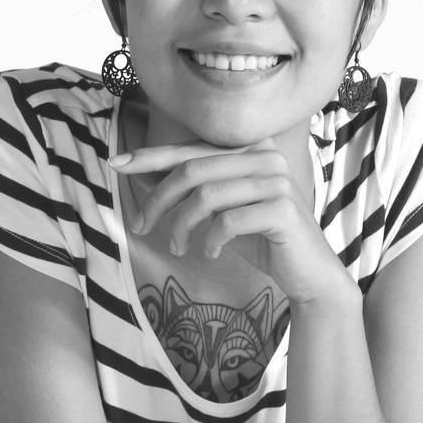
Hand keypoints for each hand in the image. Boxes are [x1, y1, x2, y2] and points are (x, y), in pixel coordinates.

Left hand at [109, 138, 351, 305]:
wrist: (308, 274)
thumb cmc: (259, 239)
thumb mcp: (221, 210)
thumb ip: (195, 190)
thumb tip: (143, 177)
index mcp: (250, 149)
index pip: (190, 149)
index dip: (151, 156)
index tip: (115, 163)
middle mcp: (265, 156)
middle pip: (192, 170)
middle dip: (158, 199)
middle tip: (139, 226)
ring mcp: (277, 180)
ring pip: (206, 195)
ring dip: (181, 225)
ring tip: (176, 247)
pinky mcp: (283, 209)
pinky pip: (228, 220)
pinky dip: (209, 239)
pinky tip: (208, 253)